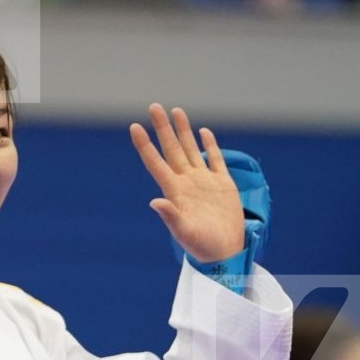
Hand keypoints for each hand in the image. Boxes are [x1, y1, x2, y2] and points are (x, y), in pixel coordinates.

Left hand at [131, 104, 246, 263]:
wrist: (225, 253)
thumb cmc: (202, 246)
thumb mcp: (184, 232)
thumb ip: (171, 216)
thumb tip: (154, 202)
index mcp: (175, 191)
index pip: (155, 162)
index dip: (145, 145)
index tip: (134, 127)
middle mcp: (186, 182)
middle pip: (171, 149)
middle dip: (163, 128)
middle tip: (153, 106)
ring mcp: (204, 181)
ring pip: (190, 149)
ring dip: (183, 130)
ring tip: (176, 111)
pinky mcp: (222, 184)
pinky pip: (215, 159)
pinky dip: (209, 145)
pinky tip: (203, 132)